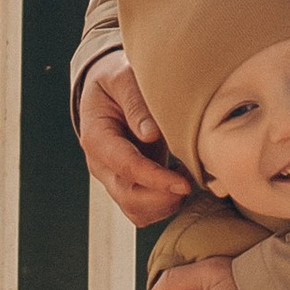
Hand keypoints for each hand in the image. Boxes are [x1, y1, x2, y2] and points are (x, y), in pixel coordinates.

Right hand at [77, 54, 192, 226]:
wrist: (107, 88)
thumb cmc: (116, 79)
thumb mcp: (122, 77)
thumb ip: (135, 102)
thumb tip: (150, 134)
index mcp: (97, 137)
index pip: (125, 167)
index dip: (155, 179)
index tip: (184, 183)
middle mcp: (102, 165)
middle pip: (128, 198)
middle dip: (162, 198)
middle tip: (191, 182)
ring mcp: (114, 178)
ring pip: (137, 211)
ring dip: (166, 203)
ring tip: (187, 176)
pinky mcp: (129, 184)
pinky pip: (146, 209)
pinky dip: (167, 202)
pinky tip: (182, 178)